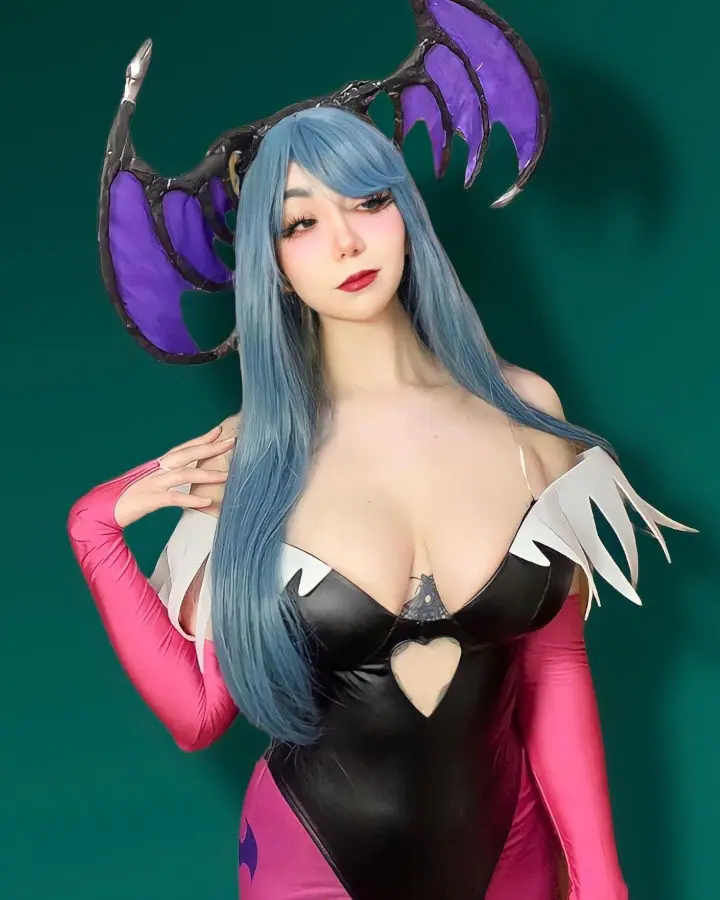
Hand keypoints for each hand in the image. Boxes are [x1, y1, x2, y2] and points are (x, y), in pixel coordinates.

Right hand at [114, 426, 234, 527]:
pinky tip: (207, 501)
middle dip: (210, 448)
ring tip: (227, 475)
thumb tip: (184, 480)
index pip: (183, 448)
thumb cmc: (124, 499)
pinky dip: (191, 498)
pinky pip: (174, 498)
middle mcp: (156, 470)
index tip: (219, 431)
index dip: (201, 439)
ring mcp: (152, 483)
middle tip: (232, 441)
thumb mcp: (148, 486)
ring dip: (207, 474)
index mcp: (156, 466)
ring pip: (184, 474)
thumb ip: (166, 481)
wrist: (99, 510)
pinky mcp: (149, 500)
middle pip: (187, 455)